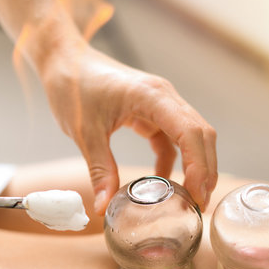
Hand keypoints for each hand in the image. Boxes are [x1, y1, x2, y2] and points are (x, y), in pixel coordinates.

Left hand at [40, 45, 217, 213]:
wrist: (63, 60)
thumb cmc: (72, 86)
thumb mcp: (84, 132)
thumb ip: (99, 170)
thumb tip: (103, 208)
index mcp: (151, 96)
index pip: (190, 132)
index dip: (199, 166)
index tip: (197, 195)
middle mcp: (163, 96)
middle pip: (200, 134)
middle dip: (205, 170)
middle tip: (199, 204)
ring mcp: (160, 102)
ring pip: (190, 136)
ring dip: (194, 165)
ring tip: (190, 198)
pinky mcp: (150, 110)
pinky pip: (170, 137)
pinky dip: (172, 160)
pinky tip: (163, 181)